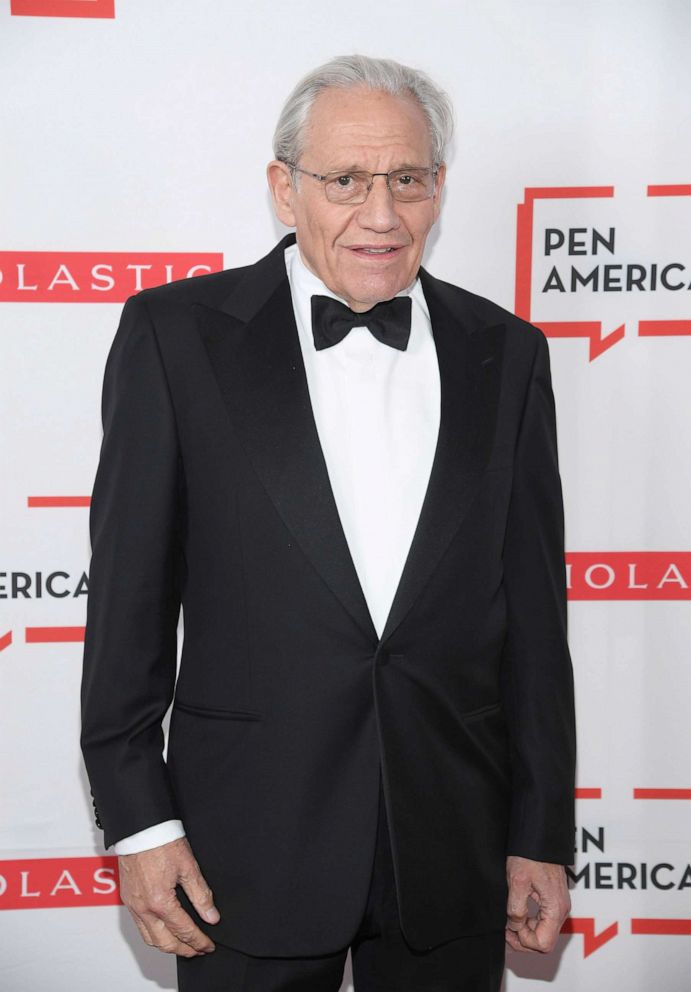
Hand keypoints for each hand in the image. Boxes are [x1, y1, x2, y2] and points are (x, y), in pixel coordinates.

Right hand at [118, 836, 219, 957]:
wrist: (140, 828)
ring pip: (149, 938)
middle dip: (184, 950)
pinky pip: (139, 926)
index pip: (184, 931)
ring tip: (183, 945)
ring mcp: (133, 905)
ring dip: (167, 946)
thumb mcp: (188, 867)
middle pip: (165, 942)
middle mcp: (143, 908)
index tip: (209, 946)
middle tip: (199, 950)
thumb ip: (201, 895)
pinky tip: (164, 930)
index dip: (199, 941)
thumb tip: (211, 916)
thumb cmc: (162, 842)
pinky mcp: (127, 899)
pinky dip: (154, 935)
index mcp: (160, 902)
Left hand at [505, 855, 569, 953]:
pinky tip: (516, 914)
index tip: (509, 929)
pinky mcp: (553, 900)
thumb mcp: (517, 881)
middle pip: (544, 942)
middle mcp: (561, 910)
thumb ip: (516, 907)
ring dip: (525, 932)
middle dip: (524, 940)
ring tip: (509, 922)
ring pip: (543, 933)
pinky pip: (543, 921)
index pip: (543, 944)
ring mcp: (558, 905)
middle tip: (506, 930)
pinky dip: (529, 923)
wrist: (539, 837)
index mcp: (555, 908)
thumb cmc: (530, 855)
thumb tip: (515, 926)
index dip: (524, 941)